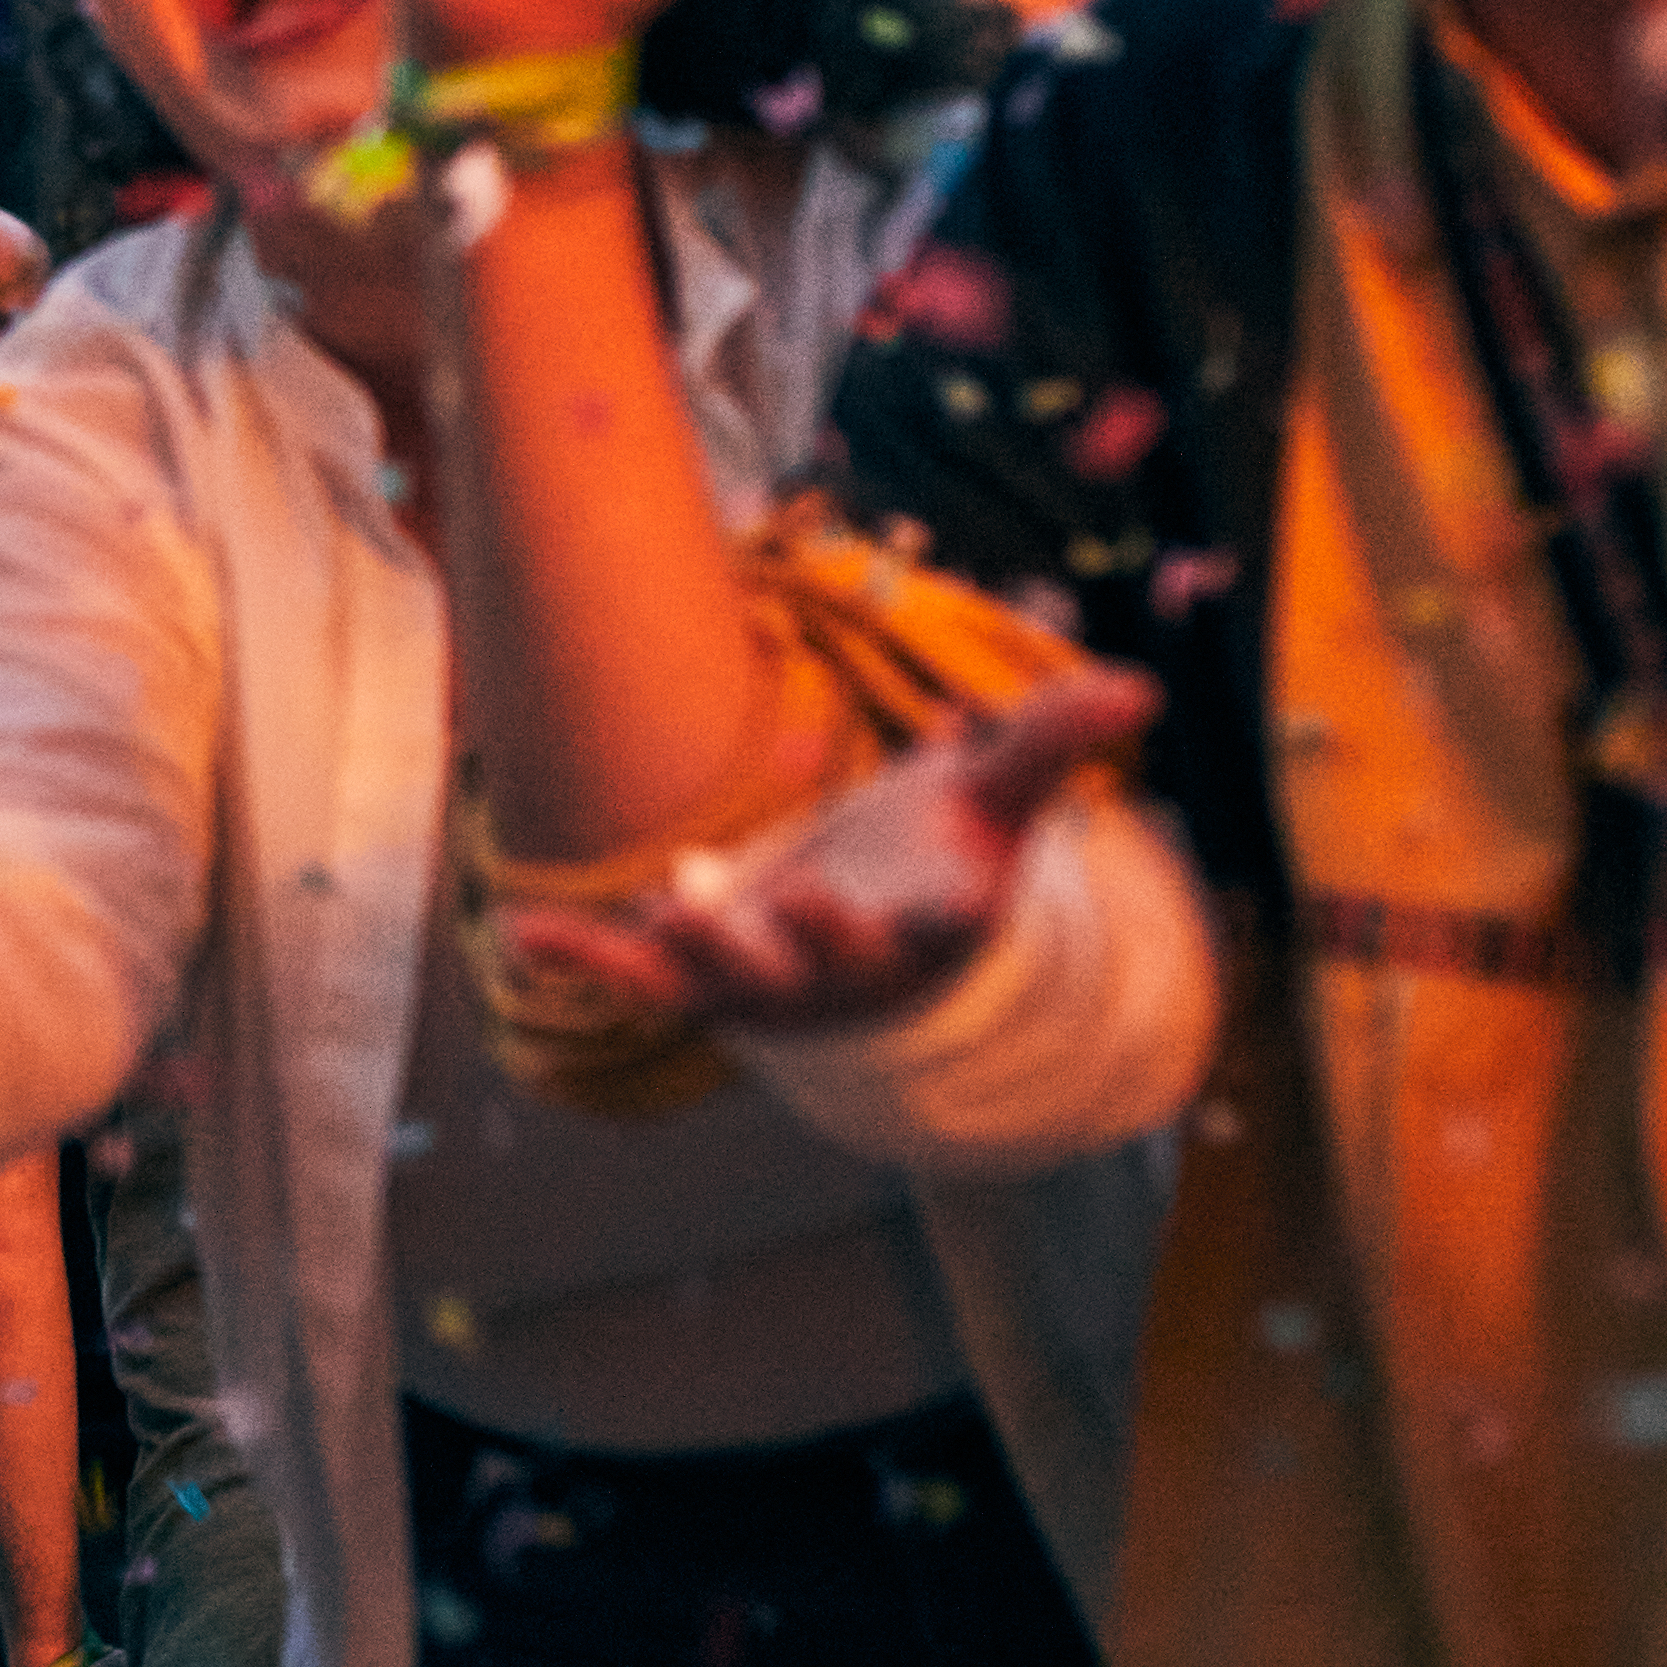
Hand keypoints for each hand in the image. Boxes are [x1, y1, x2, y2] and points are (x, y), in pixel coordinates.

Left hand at [488, 661, 1157, 1039]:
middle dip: (813, 935)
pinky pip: (641, 979)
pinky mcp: (704, 979)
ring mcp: (771, 980)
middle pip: (833, 960)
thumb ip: (1051, 737)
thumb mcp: (993, 791)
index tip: (959, 901)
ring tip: (666, 914)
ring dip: (698, 951)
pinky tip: (527, 932)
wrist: (870, 937)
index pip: (949, 923)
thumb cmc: (936, 849)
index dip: (949, 912)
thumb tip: (1139, 685)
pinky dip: (586, 957)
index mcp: (931, 921)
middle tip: (793, 898)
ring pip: (733, 981)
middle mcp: (850, 965)